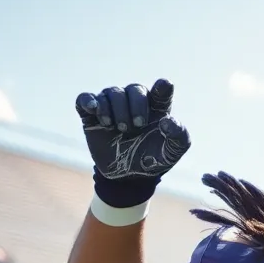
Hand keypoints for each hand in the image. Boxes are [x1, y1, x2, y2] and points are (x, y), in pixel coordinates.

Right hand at [75, 79, 189, 206]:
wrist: (129, 176)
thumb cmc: (153, 159)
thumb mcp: (171, 152)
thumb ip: (178, 137)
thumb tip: (168, 121)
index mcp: (156, 108)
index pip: (161, 91)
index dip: (163, 87)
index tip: (164, 85)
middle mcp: (134, 101)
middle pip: (135, 89)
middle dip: (136, 106)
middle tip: (137, 125)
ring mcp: (112, 106)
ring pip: (111, 92)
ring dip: (115, 109)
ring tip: (118, 128)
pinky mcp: (91, 115)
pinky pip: (85, 99)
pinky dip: (87, 100)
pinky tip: (93, 108)